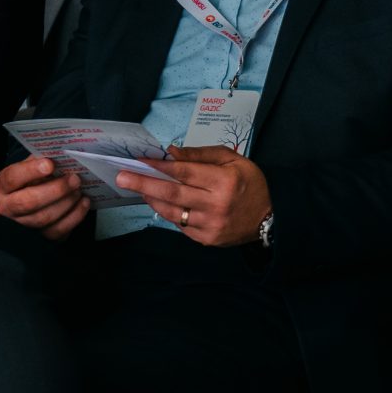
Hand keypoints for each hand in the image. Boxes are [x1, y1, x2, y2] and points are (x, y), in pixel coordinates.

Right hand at [0, 155, 90, 240]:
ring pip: (44, 218)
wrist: (31, 199)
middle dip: (56, 190)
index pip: (12, 178)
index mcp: (3, 186)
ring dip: (66, 202)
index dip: (31, 171)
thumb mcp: (31, 166)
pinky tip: (84, 203)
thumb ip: (41, 159)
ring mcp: (22, 225)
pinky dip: (74, 216)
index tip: (50, 164)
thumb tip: (61, 153)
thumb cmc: (32, 180)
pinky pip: (57, 231)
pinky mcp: (40, 237)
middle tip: (74, 179)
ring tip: (79, 189)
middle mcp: (7, 208)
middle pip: (29, 202)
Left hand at [130, 146, 271, 246]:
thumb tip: (171, 153)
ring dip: (151, 198)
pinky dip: (167, 212)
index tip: (138, 160)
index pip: (184, 172)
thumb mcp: (232, 160)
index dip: (159, 166)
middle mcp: (216, 205)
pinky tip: (159, 202)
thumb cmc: (250, 183)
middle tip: (121, 176)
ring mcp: (210, 226)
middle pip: (172, 193)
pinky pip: (180, 224)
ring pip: (172, 211)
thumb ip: (201, 155)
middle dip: (144, 183)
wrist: (269, 218)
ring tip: (137, 188)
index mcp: (224, 182)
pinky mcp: (206, 239)